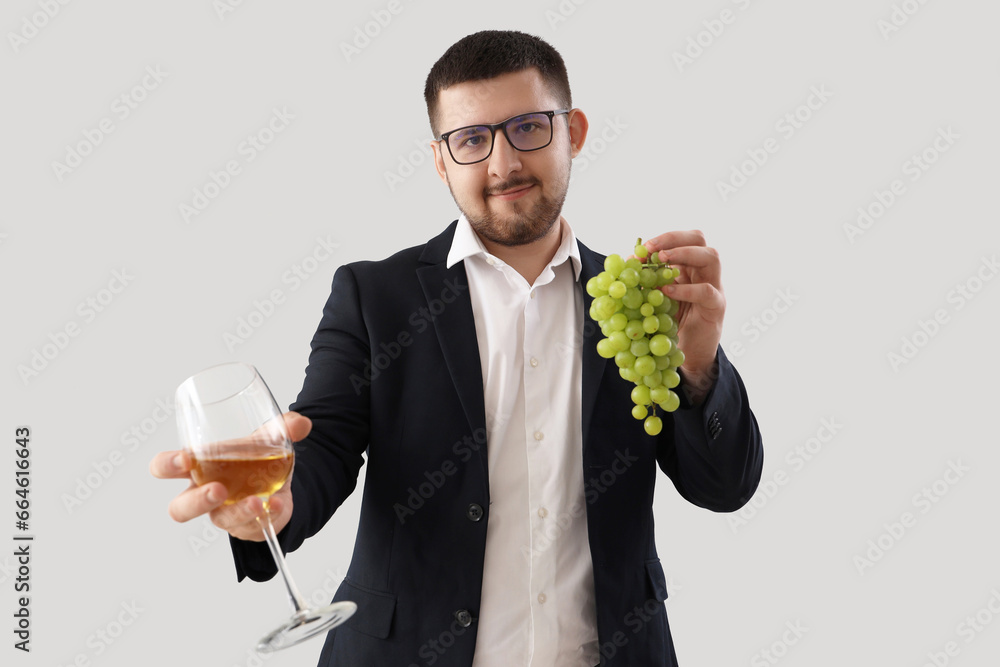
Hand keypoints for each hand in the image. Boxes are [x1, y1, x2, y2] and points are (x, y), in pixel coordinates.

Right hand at [149, 411, 310, 541]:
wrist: (279, 483)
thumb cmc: (254, 458)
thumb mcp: (266, 438)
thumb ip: (282, 427)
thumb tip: (301, 423)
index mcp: (197, 466)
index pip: (164, 468)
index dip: (167, 466)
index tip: (185, 458)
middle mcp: (204, 493)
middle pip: (180, 508)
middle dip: (197, 501)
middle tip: (217, 490)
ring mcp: (224, 513)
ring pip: (220, 520)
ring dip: (238, 511)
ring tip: (256, 501)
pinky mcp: (247, 526)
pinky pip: (252, 526)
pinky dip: (267, 514)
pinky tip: (276, 503)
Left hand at [643, 230, 724, 399]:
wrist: (689, 354)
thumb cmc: (671, 325)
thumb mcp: (653, 301)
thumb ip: (643, 284)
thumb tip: (623, 265)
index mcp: (687, 267)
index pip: (680, 239)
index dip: (662, 239)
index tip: (641, 248)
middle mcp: (702, 272)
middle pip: (698, 239)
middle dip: (673, 239)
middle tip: (652, 249)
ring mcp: (714, 286)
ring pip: (710, 257)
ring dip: (683, 254)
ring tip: (662, 260)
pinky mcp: (716, 306)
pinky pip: (706, 291)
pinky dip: (686, 289)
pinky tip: (667, 291)